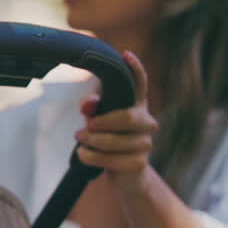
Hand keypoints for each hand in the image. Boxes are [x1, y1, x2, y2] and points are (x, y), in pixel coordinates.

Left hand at [74, 50, 156, 186]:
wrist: (122, 172)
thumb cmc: (108, 137)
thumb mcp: (96, 120)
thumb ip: (92, 107)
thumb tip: (88, 104)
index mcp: (136, 105)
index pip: (139, 83)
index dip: (135, 69)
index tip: (126, 54)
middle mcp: (146, 122)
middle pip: (127, 117)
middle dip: (101, 123)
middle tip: (82, 129)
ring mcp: (145, 143)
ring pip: (117, 141)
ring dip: (93, 142)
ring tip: (80, 141)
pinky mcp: (140, 162)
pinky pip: (113, 159)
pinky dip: (93, 158)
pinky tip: (83, 155)